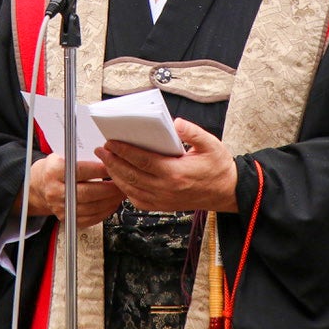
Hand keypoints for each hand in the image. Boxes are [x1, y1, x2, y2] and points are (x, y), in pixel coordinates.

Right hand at [26, 153, 123, 227]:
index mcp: (54, 172)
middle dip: (109, 188)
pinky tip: (112, 203)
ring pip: (91, 208)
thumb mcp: (63, 155)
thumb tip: (106, 155)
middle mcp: (55, 191)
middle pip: (88, 192)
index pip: (81, 171)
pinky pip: (90, 219)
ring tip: (120, 193)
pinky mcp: (67, 219)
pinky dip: (105, 212)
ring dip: (110, 201)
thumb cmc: (55, 169)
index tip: (113, 167)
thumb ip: (81, 156)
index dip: (100, 170)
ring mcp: (61, 208)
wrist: (40, 187)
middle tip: (122, 183)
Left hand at [96, 118, 238, 212]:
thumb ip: (192, 132)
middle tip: (101, 149)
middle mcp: (166, 188)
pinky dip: (126, 190)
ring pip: (131, 189)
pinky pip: (138, 200)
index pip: (142, 160)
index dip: (124, 151)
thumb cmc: (218, 167)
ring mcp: (163, 199)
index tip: (111, 142)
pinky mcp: (163, 206)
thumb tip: (176, 123)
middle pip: (132, 175)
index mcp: (176, 173)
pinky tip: (120, 179)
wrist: (227, 192)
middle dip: (113, 161)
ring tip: (106, 161)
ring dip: (116, 175)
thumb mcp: (211, 144)